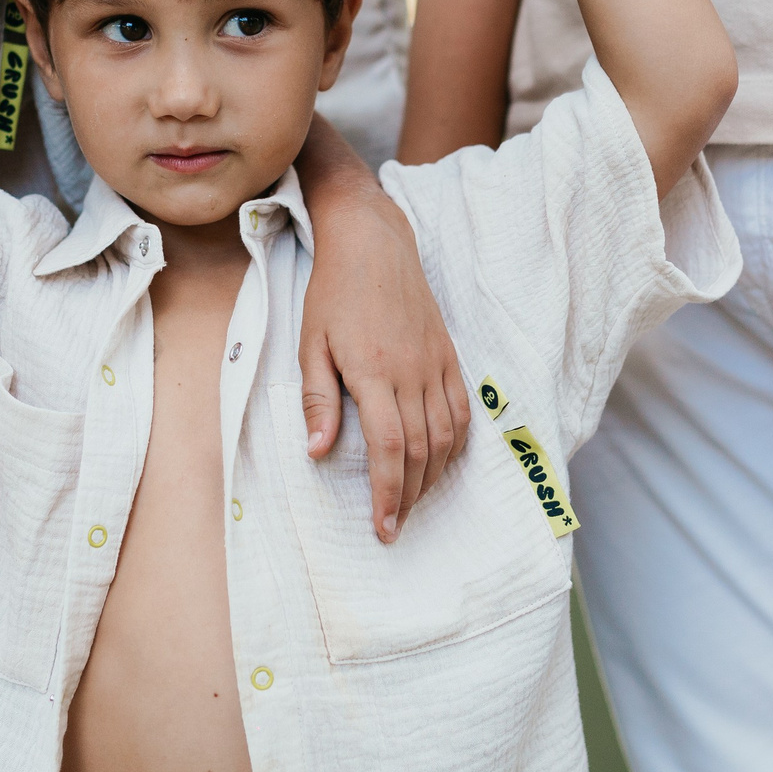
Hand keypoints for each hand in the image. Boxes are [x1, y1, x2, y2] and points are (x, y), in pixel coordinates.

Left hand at [299, 182, 471, 541]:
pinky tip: (441, 461)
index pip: (388, 449)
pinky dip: (456, 444)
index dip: (387, 494)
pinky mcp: (448, 355)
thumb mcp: (310, 344)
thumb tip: (318, 452)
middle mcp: (411, 373)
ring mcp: (434, 364)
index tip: (383, 527)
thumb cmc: (332, 294)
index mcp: (373, 373)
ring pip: (447, 436)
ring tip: (413, 501)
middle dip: (409, 497)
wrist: (373, 244)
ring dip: (433, 477)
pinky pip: (462, 410)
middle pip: (421, 451)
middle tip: (394, 525)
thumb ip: (317, 400)